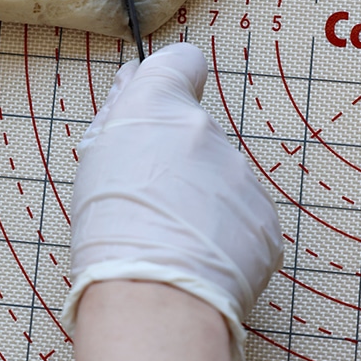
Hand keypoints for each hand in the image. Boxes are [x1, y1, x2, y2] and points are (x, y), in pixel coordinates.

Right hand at [63, 42, 283, 360]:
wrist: (155, 297)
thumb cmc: (108, 229)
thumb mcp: (95, 161)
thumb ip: (121, 114)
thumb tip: (134, 79)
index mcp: (159, 107)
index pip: (182, 63)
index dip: (174, 80)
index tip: (162, 109)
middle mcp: (207, 131)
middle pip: (196, 136)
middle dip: (178, 163)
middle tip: (150, 205)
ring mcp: (241, 177)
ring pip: (221, 183)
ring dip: (202, 204)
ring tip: (172, 244)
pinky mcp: (265, 222)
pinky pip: (243, 223)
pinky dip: (225, 240)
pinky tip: (199, 264)